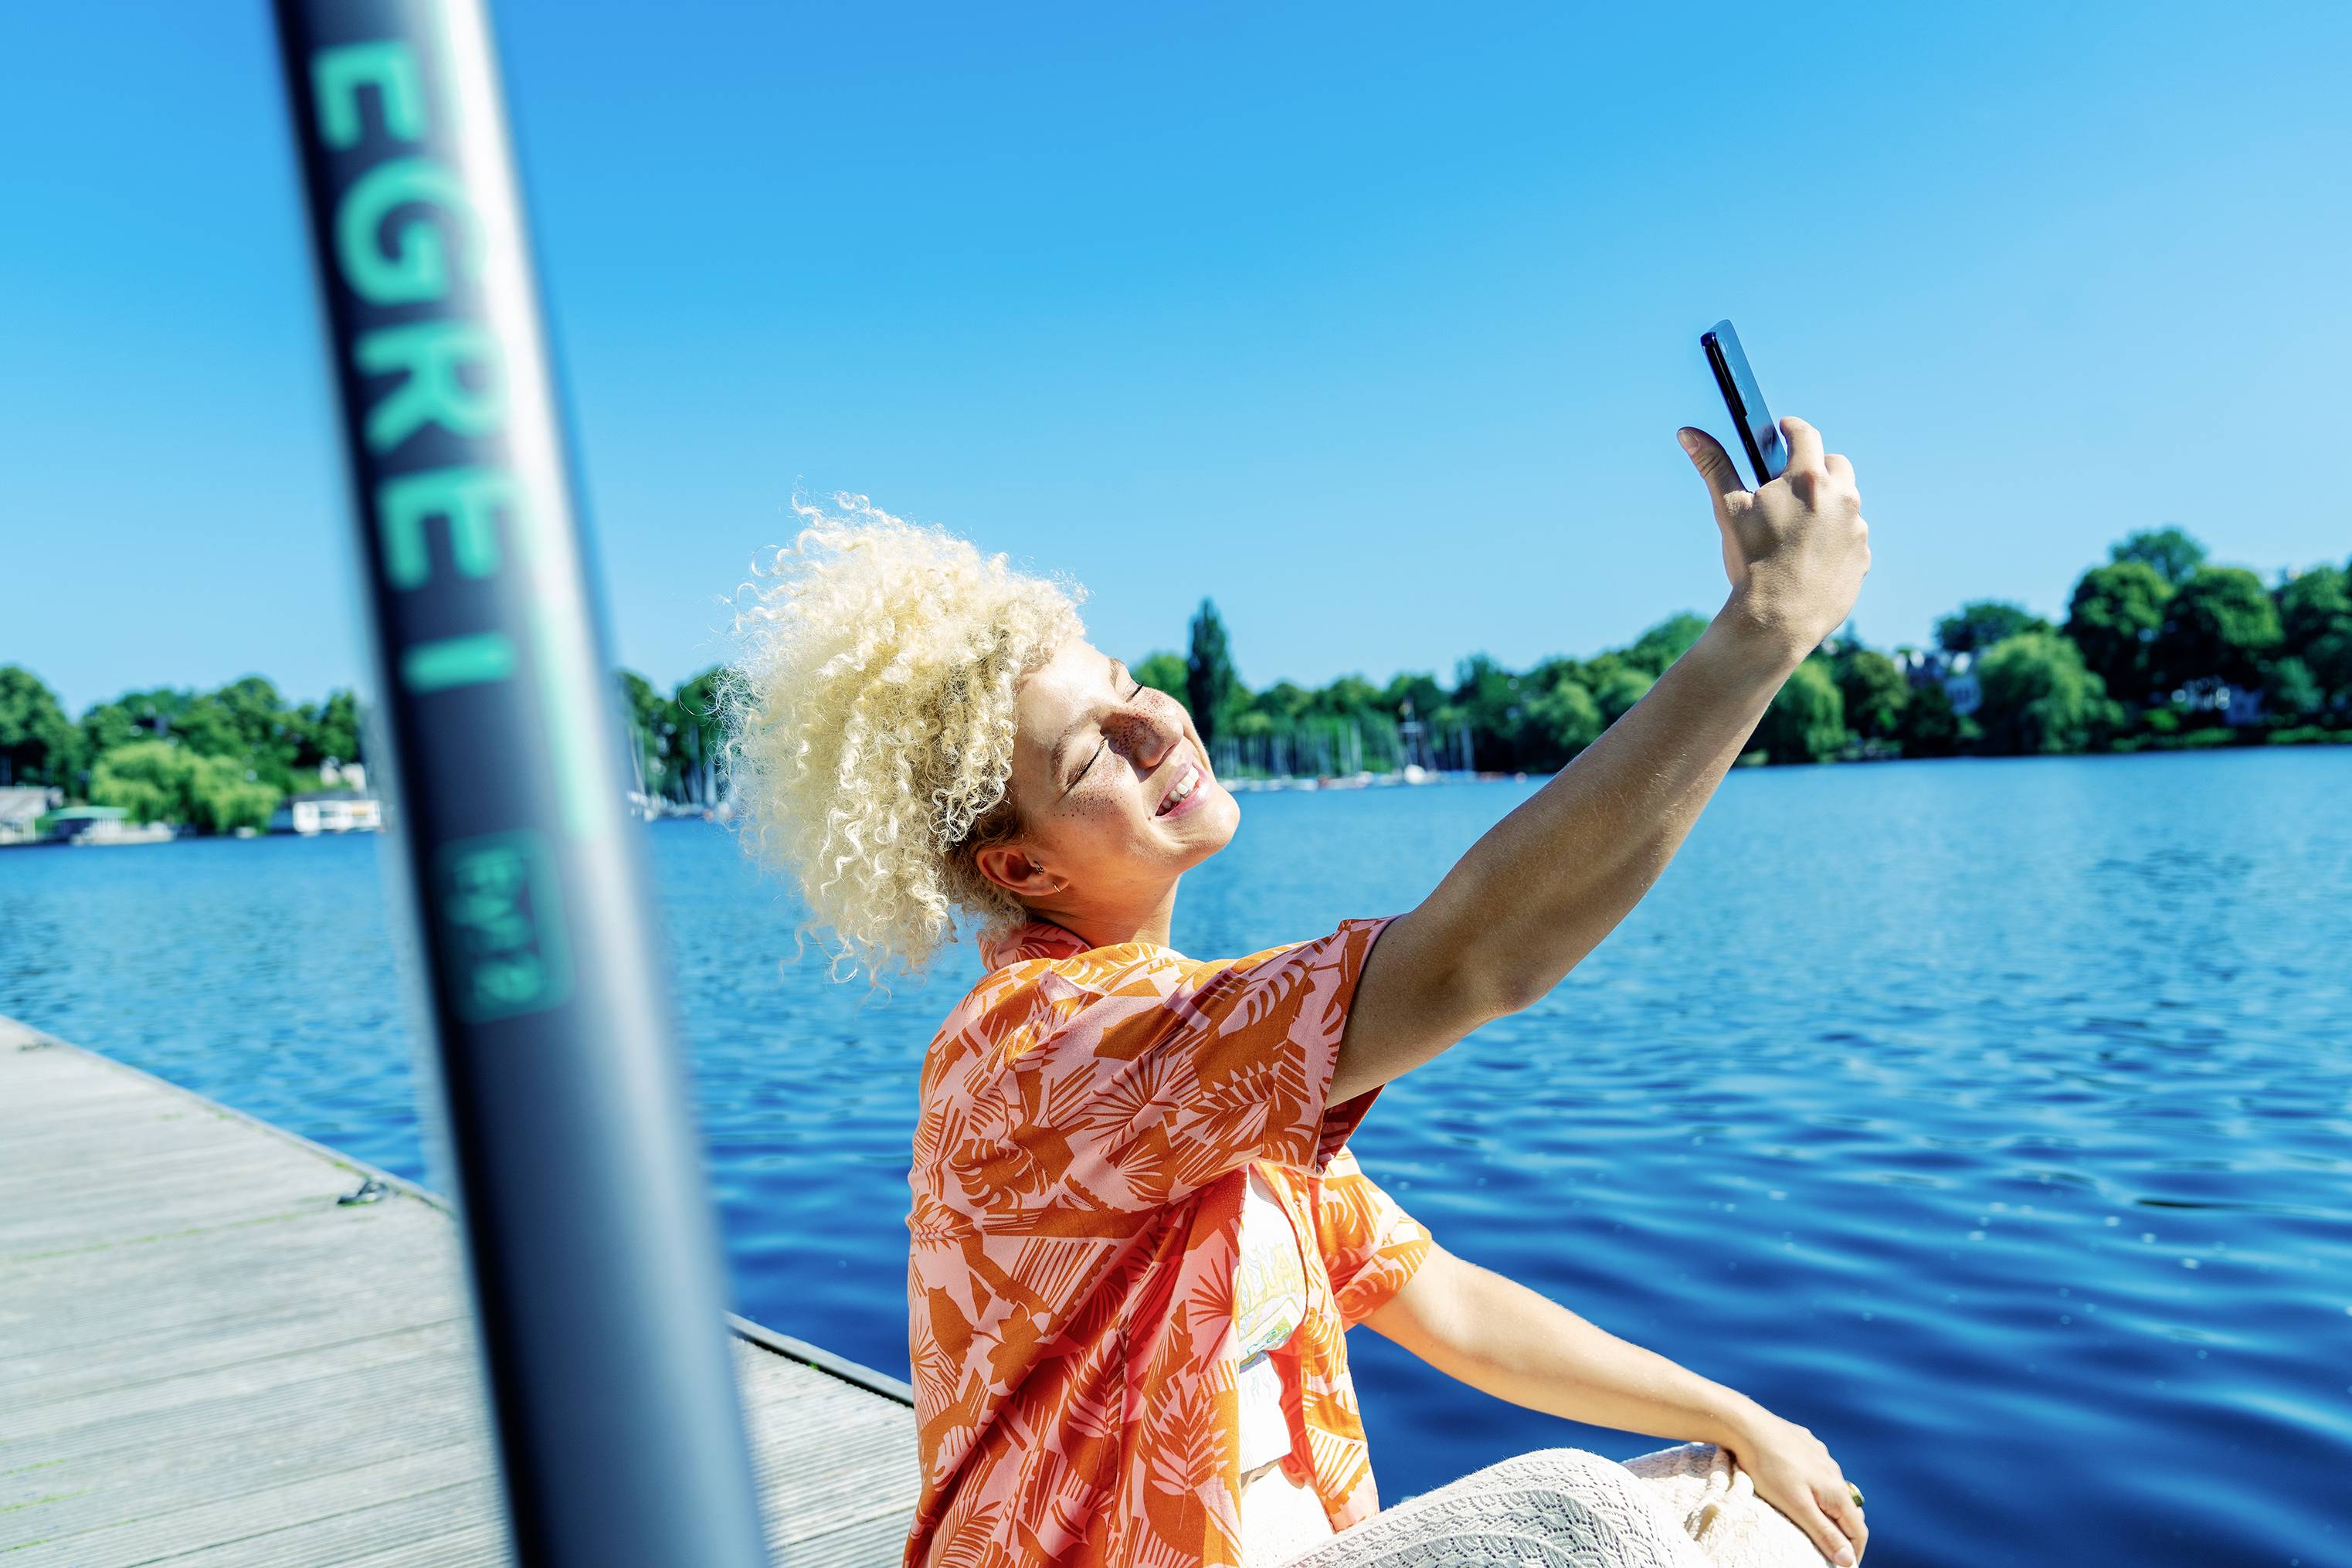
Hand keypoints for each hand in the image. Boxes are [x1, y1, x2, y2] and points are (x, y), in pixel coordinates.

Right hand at [1676, 415, 1870, 659]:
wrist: (1777, 621)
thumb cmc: (1751, 562)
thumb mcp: (1729, 510)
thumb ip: (1713, 465)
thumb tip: (1688, 432)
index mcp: (1808, 479)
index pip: (1806, 435)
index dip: (1791, 428)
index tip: (1783, 429)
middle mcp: (1841, 498)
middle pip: (1835, 464)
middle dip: (1816, 465)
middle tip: (1792, 479)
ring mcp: (1856, 529)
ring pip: (1847, 501)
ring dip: (1828, 502)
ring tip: (1800, 522)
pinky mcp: (1863, 557)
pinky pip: (1852, 537)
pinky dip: (1836, 538)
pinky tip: (1811, 554)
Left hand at [1719, 1404, 1867, 1564]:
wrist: (1746, 1425)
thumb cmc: (1768, 1468)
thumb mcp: (1796, 1507)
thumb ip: (1824, 1534)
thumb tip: (1848, 1560)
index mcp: (1836, 1490)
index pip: (1859, 1530)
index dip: (1855, 1553)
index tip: (1843, 1567)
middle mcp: (1834, 1471)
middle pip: (1849, 1510)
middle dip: (1843, 1532)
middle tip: (1828, 1548)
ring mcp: (1820, 1455)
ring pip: (1832, 1488)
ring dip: (1829, 1508)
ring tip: (1813, 1520)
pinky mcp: (1806, 1444)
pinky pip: (1817, 1469)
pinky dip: (1815, 1485)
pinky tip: (1798, 1486)